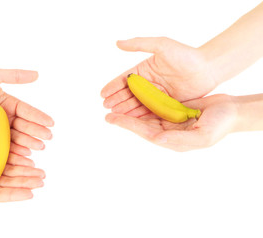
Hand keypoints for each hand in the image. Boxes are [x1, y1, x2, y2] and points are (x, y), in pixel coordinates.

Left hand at [0, 68, 53, 153]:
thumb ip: (11, 76)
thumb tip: (36, 75)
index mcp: (7, 103)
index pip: (26, 111)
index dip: (38, 117)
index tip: (50, 123)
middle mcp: (4, 117)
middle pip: (23, 126)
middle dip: (36, 132)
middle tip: (47, 138)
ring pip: (15, 138)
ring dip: (27, 143)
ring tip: (38, 148)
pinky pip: (0, 146)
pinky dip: (12, 151)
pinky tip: (23, 154)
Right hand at [0, 120, 45, 215]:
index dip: (15, 194)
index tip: (30, 193)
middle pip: (9, 181)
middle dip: (25, 181)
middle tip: (41, 179)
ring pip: (11, 168)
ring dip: (25, 169)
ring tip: (40, 170)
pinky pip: (7, 152)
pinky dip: (19, 154)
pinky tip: (29, 155)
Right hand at [101, 37, 217, 116]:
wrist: (209, 69)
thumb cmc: (186, 55)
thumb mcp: (162, 45)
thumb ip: (140, 44)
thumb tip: (118, 43)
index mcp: (145, 69)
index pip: (125, 79)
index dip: (113, 86)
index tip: (102, 94)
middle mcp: (148, 83)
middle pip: (128, 93)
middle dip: (116, 100)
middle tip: (106, 107)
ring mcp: (157, 95)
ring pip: (137, 103)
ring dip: (125, 109)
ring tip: (114, 115)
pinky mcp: (165, 104)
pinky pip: (149, 111)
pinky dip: (139, 115)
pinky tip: (130, 119)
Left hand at [105, 94, 237, 151]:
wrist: (233, 111)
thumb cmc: (221, 125)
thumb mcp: (202, 136)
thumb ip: (178, 139)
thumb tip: (156, 139)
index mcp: (171, 139)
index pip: (144, 131)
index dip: (128, 125)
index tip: (112, 118)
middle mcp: (167, 131)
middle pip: (141, 123)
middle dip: (124, 117)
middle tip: (107, 111)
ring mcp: (170, 120)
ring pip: (145, 114)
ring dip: (131, 109)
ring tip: (115, 103)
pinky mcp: (173, 110)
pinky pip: (154, 105)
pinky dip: (143, 101)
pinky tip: (134, 96)